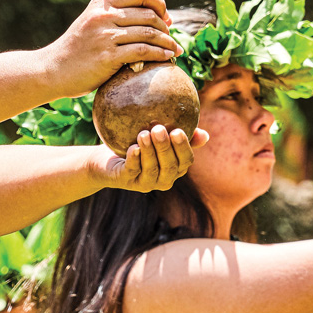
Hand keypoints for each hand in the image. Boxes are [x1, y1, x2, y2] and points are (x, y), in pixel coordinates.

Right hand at [43, 0, 181, 98]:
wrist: (51, 70)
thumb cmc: (74, 52)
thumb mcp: (90, 25)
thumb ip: (112, 18)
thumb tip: (145, 20)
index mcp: (101, 4)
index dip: (158, 3)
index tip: (166, 17)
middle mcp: (103, 15)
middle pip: (148, 13)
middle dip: (165, 26)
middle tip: (171, 37)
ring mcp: (105, 35)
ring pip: (149, 32)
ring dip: (167, 41)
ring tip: (175, 49)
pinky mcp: (108, 56)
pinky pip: (143, 51)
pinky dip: (160, 54)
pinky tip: (167, 57)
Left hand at [90, 125, 208, 192]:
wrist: (107, 159)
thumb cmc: (137, 144)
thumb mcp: (157, 138)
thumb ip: (178, 134)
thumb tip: (205, 135)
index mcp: (175, 168)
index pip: (186, 161)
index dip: (183, 148)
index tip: (178, 131)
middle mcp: (163, 179)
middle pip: (169, 166)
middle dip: (165, 148)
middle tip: (159, 129)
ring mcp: (145, 183)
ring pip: (151, 169)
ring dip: (149, 151)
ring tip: (144, 133)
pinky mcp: (126, 181)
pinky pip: (132, 171)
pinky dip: (134, 159)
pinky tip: (133, 148)